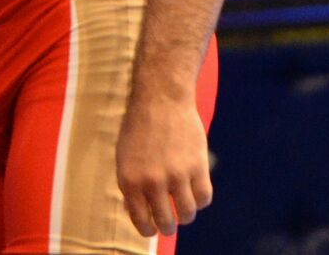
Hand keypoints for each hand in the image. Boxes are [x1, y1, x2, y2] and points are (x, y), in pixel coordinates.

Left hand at [116, 94, 212, 236]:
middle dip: (168, 226)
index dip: (149, 229)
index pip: (142, 221)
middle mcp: (153, 182)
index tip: (153, 229)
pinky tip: (196, 194)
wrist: (161, 98)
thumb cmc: (140, 127)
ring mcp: (177, 174)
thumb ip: (131, 185)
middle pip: (166, 221)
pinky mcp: (197, 165)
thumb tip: (140, 210)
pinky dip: (201, 201)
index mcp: (131, 182)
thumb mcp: (124, 158)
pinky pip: (204, 197)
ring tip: (185, 211)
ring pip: (187, 213)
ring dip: (186, 216)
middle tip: (171, 224)